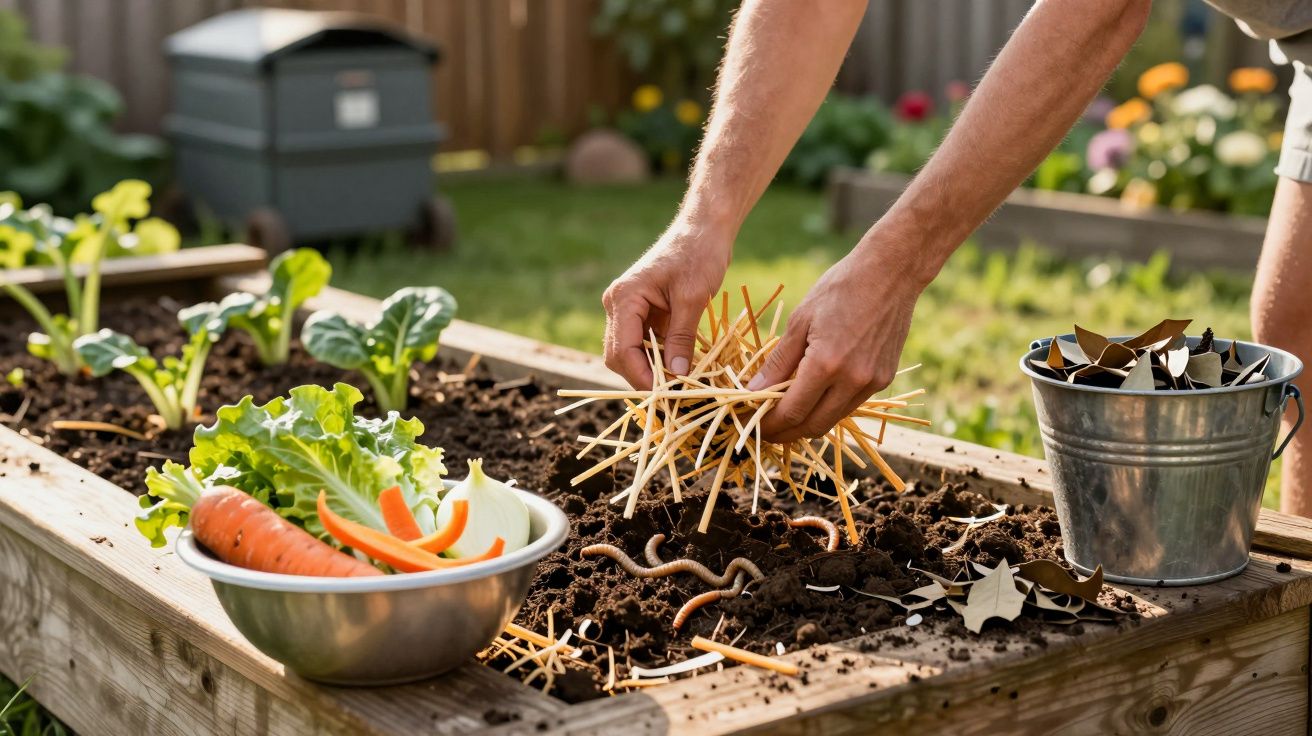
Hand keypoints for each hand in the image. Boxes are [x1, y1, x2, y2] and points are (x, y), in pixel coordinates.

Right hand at [603, 222, 731, 388]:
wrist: (704, 229)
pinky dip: (660, 360)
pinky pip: (645, 345)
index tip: (667, 396)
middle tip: (675, 397)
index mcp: (624, 298)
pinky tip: (680, 371)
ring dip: (652, 372)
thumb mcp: (693, 297)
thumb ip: (681, 337)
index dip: (642, 378)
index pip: (622, 351)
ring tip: (680, 387)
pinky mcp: (643, 313)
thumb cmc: (699, 254)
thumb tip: (677, 376)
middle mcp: (618, 305)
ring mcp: (629, 310)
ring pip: (631, 354)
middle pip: (620, 356)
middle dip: (644, 378)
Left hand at [749, 247, 921, 442]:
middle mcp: (852, 380)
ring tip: (784, 413)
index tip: (750, 424)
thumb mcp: (801, 320)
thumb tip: (752, 391)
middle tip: (763, 427)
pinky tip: (813, 396)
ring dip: (807, 423)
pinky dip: (828, 408)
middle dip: (785, 432)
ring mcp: (872, 383)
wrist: (892, 273)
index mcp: (826, 364)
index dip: (768, 424)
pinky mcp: (884, 380)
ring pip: (832, 420)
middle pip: (812, 427)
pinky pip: (849, 405)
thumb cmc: (840, 288)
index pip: (791, 412)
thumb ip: (778, 361)